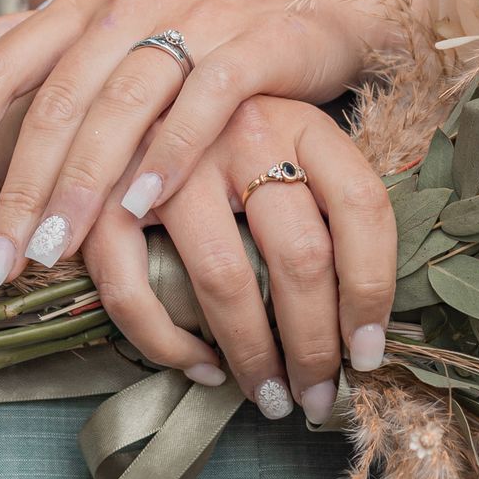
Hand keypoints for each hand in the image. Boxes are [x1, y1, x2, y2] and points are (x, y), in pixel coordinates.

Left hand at [0, 0, 419, 286]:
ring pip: (121, 107)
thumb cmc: (208, 21)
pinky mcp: (259, 42)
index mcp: (85, 3)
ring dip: (82, 185)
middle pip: (55, 102)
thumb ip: (21, 44)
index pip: (1, 68)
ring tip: (52, 255)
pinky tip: (144, 206)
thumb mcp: (108, 27)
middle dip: (17, 190)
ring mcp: (196, 18)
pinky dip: (172, 152)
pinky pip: (206, 100)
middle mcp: (130, 4)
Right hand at [80, 99, 396, 419]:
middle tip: (318, 396)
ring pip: (225, 278)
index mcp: (300, 120)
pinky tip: (200, 368)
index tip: (367, 354)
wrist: (115, 81)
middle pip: (300, 254)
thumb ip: (323, 202)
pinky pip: (135, 286)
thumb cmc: (223, 137)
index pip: (363, 206)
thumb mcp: (287, 143)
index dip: (373, 290)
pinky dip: (167, 342)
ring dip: (252, 355)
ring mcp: (170, 159)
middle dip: (315, 345)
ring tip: (270, 397)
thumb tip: (359, 319)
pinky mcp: (105, 193)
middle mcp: (242, 130)